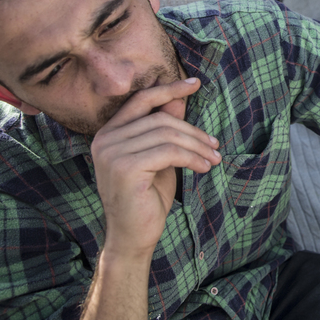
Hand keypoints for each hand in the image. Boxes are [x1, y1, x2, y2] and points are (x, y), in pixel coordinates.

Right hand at [90, 78, 219, 259]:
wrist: (133, 237)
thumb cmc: (147, 197)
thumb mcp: (160, 157)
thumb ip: (165, 128)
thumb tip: (180, 99)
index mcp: (109, 133)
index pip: (142, 99)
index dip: (170, 89)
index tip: (195, 83)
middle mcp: (105, 140)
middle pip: (161, 119)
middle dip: (193, 131)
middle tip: (215, 145)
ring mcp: (112, 154)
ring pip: (167, 135)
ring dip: (197, 146)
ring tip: (214, 158)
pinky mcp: (125, 168)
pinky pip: (168, 152)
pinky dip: (192, 158)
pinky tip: (204, 168)